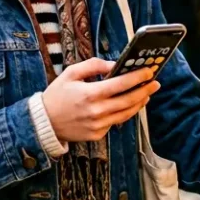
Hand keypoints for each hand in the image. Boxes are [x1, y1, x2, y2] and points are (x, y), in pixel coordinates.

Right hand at [41, 58, 160, 141]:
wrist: (44, 122)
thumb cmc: (57, 95)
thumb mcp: (71, 73)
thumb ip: (93, 66)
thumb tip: (114, 64)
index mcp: (90, 94)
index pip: (121, 84)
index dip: (138, 77)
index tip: (149, 71)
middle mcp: (97, 111)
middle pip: (129, 100)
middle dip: (145, 90)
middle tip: (155, 82)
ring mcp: (98, 125)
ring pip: (126, 113)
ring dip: (139, 103)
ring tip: (147, 93)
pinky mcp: (98, 134)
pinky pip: (115, 122)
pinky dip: (124, 112)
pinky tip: (129, 105)